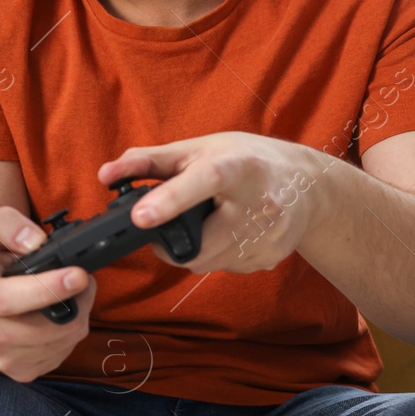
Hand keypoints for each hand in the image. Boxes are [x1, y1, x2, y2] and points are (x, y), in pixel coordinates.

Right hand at [0, 206, 97, 382]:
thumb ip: (7, 226)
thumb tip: (35, 241)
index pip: (12, 300)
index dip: (50, 288)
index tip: (78, 275)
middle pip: (51, 325)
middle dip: (77, 299)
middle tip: (79, 277)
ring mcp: (5, 360)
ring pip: (65, 339)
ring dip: (78, 314)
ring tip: (67, 294)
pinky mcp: (23, 373)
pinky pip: (63, 352)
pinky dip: (69, 333)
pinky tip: (57, 317)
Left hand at [98, 132, 331, 273]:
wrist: (309, 185)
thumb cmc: (248, 159)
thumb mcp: (200, 148)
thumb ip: (149, 161)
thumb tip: (105, 175)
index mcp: (240, 166)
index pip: (204, 182)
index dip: (171, 200)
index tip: (140, 217)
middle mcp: (261, 203)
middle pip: (197, 241)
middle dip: (172, 237)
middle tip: (169, 219)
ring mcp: (269, 236)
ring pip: (204, 261)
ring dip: (193, 246)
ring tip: (208, 219)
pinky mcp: (269, 258)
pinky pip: (223, 267)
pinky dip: (216, 253)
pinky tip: (229, 231)